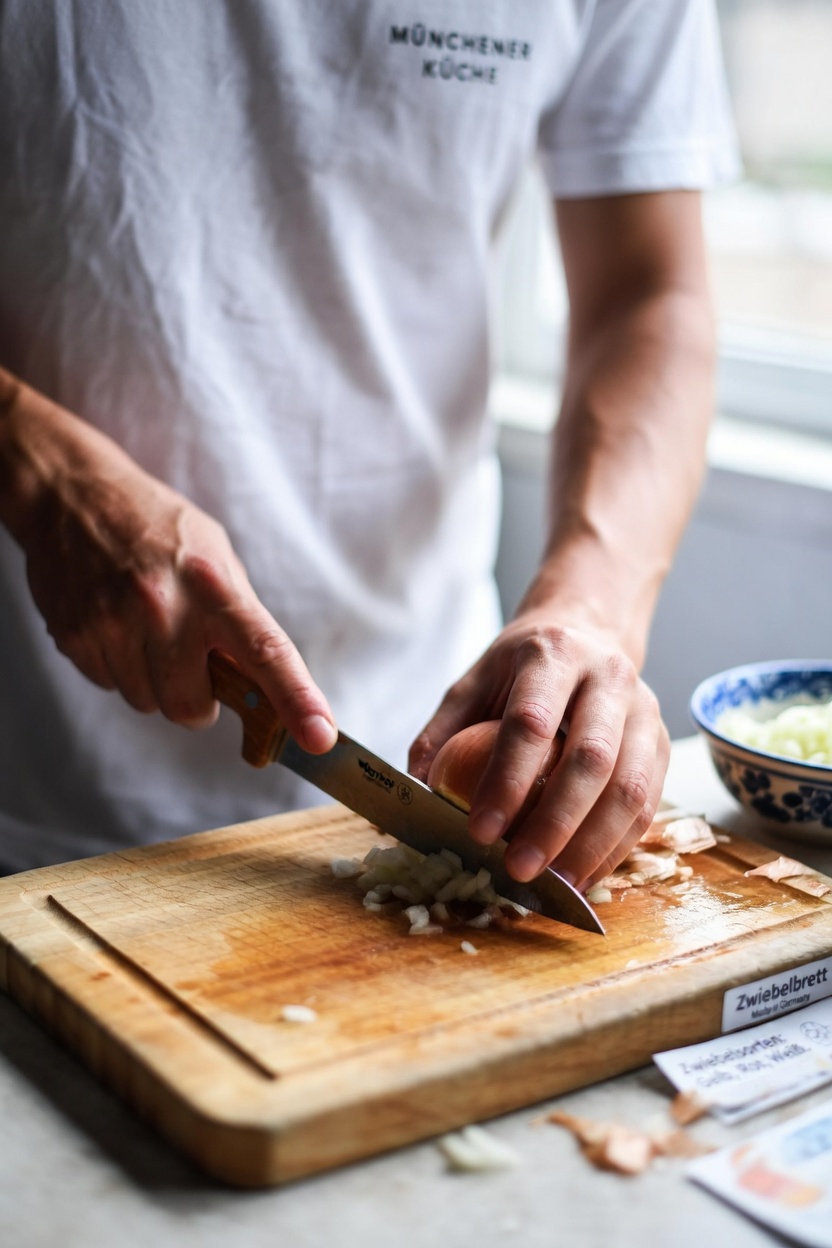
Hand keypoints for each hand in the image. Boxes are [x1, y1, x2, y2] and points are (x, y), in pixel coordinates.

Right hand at [4, 384, 335, 749]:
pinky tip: (114, 623)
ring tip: (144, 627)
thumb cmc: (158, 526)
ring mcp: (113, 624)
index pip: (266, 651)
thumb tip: (267, 684)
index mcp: (214, 586)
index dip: (296, 699)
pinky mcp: (74, 636)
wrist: (72, 495)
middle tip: (190, 660)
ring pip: (147, 702)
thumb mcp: (216, 555)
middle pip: (190, 707)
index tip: (319, 736)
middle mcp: (164, 608)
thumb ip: (240, 618)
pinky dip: (118, 667)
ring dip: (153, 681)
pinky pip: (108, 686)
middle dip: (196, 698)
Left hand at [409, 608, 669, 890]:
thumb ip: (443, 731)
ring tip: (556, 886)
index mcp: (553, 654)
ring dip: (593, 846)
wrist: (588, 629)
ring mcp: (644, 711)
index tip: (480, 830)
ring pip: (631, 788)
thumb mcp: (475, 681)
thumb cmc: (523, 666)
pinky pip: (648, 805)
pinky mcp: (661, 744)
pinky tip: (585, 876)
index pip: (532, 722)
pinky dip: (617, 848)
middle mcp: (608, 677)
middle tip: (518, 869)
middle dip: (554, 823)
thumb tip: (416, 791)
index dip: (506, 780)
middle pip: (592, 759)